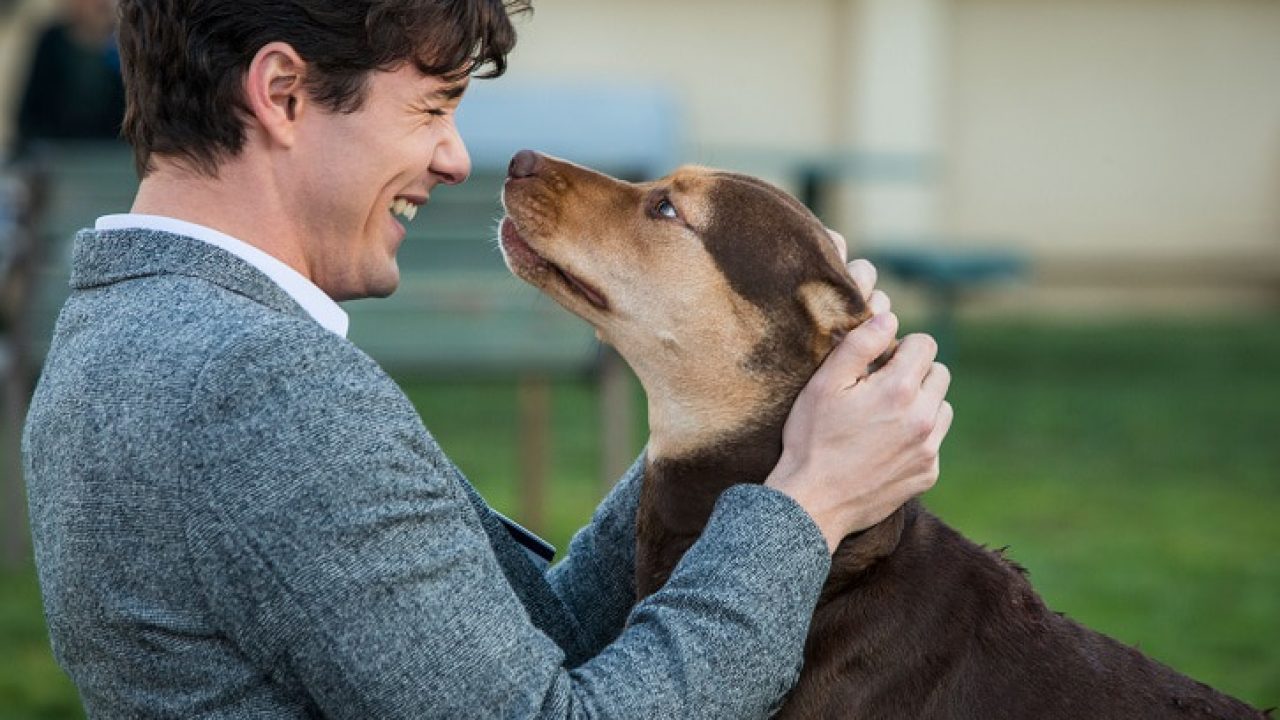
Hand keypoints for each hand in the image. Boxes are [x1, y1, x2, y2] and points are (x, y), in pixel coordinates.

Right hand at [765, 247, 952, 552]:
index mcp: (899, 389)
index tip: (877, 364)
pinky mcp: (928, 473)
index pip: (925, 344)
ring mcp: (928, 449)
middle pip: (939, 373)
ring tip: (885, 417)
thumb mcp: (823, 385)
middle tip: (879, 388)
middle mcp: (923, 418)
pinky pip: (934, 441)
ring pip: (942, 407)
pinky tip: (884, 446)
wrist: (812, 503)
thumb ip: (859, 345)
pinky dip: (917, 437)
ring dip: (921, 404)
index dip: (899, 348)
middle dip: (914, 373)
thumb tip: (889, 319)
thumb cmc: (811, 440)